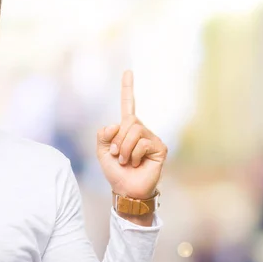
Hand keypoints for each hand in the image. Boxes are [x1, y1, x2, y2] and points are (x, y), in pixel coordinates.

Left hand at [96, 70, 167, 199]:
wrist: (126, 190)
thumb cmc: (115, 172)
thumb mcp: (102, 152)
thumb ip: (103, 135)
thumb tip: (116, 124)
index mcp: (127, 128)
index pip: (129, 104)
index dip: (128, 88)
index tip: (128, 71)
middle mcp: (141, 130)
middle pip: (128, 121)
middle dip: (118, 140)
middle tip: (118, 155)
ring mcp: (152, 138)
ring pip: (134, 131)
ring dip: (125, 149)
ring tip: (127, 161)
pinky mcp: (160, 148)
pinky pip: (142, 143)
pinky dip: (135, 155)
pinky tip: (137, 164)